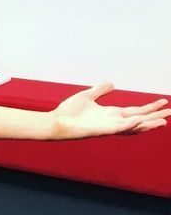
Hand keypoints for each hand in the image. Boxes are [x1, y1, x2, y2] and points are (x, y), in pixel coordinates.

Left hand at [51, 83, 169, 138]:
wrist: (54, 121)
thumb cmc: (68, 112)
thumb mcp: (87, 96)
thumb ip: (100, 90)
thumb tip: (113, 83)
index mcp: (111, 114)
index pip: (136, 111)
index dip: (150, 107)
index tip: (164, 101)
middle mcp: (112, 121)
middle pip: (140, 119)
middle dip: (155, 116)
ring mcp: (108, 127)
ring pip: (133, 126)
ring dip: (148, 124)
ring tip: (163, 121)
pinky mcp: (101, 130)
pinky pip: (118, 128)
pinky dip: (130, 124)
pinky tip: (140, 120)